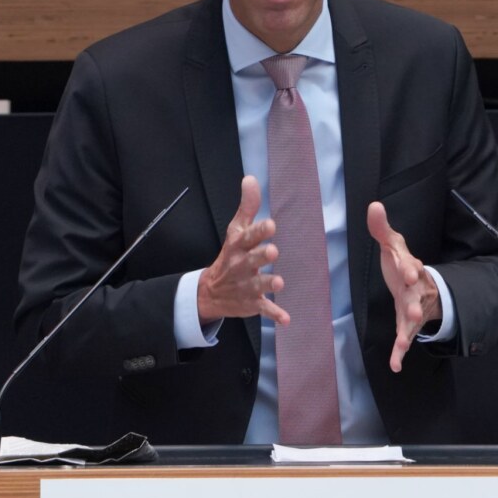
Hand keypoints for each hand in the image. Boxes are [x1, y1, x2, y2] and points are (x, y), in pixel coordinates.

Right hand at [197, 176, 289, 326]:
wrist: (212, 291)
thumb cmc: (231, 254)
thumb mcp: (236, 230)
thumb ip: (247, 206)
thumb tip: (251, 178)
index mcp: (238, 246)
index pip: (248, 237)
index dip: (258, 231)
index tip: (271, 225)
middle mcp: (241, 265)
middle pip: (251, 260)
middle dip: (261, 256)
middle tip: (272, 252)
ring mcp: (246, 286)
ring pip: (257, 285)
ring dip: (267, 284)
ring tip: (278, 283)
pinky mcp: (252, 303)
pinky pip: (263, 309)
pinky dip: (274, 315)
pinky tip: (285, 319)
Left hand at [367, 202, 441, 372]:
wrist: (419, 286)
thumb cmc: (401, 263)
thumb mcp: (393, 244)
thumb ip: (381, 228)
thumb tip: (373, 205)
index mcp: (410, 267)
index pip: (410, 265)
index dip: (410, 268)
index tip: (411, 270)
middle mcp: (414, 288)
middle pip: (416, 295)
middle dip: (415, 302)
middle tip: (414, 309)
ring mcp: (412, 308)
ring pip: (412, 319)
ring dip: (408, 329)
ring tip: (403, 339)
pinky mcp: (407, 323)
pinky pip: (405, 338)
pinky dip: (400, 353)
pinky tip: (395, 366)